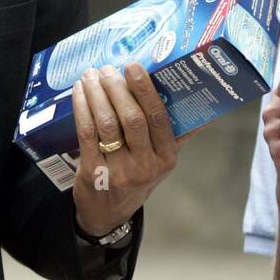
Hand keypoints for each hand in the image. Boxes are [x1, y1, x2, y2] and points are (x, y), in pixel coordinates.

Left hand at [70, 63, 181, 236]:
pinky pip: (86, 133)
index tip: (133, 67)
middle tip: (108, 68)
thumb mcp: (160, 160)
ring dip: (97, 94)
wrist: (108, 213)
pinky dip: (81, 107)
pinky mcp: (93, 173)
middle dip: (118, 88)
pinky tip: (79, 91)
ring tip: (91, 75)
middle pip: (132, 118)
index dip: (145, 90)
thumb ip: (175, 132)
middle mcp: (145, 166)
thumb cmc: (137, 176)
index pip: (159, 118)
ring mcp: (117, 171)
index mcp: (166, 158)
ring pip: (106, 123)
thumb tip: (199, 100)